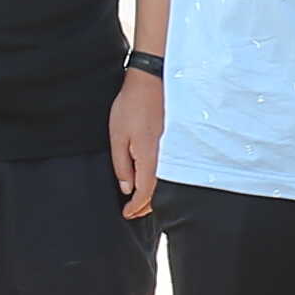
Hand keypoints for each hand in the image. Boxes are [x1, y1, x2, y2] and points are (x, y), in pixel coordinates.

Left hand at [110, 69, 163, 218]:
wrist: (153, 80)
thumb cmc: (132, 106)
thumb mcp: (118, 136)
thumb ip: (122, 165)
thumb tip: (126, 188)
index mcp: (151, 158)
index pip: (145, 193)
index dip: (135, 207)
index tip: (126, 214)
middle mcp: (167, 158)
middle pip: (159, 192)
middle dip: (145, 206)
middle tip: (132, 212)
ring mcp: (174, 150)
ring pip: (167, 183)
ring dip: (155, 195)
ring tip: (141, 200)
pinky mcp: (177, 143)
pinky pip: (171, 169)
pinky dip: (163, 181)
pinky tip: (154, 180)